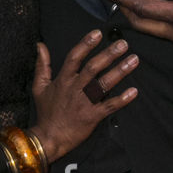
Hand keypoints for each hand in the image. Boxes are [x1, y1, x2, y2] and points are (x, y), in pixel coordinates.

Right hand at [30, 30, 137, 162]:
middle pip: (93, 67)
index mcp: (63, 80)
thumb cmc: (46, 113)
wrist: (49, 138)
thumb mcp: (39, 86)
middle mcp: (75, 88)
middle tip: (123, 44)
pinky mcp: (93, 116)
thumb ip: (42, 65)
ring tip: (134, 60)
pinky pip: (110, 106)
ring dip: (120, 71)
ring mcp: (85, 102)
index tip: (98, 34)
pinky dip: (122, 99)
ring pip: (104, 84)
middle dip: (109, 54)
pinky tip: (134, 91)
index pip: (75, 57)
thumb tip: (40, 45)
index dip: (86, 44)